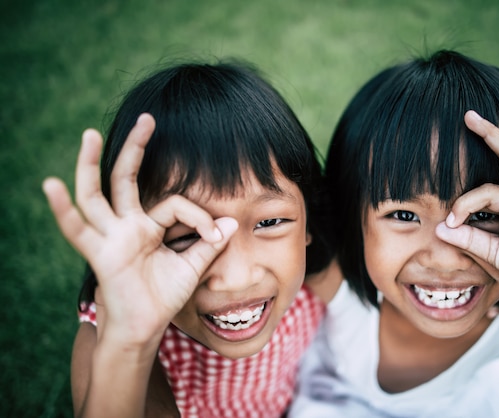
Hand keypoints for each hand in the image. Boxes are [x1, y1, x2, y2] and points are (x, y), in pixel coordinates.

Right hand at [43, 114, 237, 346]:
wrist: (145, 327)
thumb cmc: (164, 297)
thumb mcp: (193, 266)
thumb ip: (209, 243)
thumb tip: (233, 221)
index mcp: (149, 226)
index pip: (175, 204)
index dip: (200, 216)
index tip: (218, 235)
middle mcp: (127, 225)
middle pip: (125, 178)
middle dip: (136, 148)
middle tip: (147, 118)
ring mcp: (111, 236)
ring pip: (96, 194)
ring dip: (91, 164)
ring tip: (90, 134)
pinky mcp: (100, 253)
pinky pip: (77, 230)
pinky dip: (63, 210)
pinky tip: (51, 186)